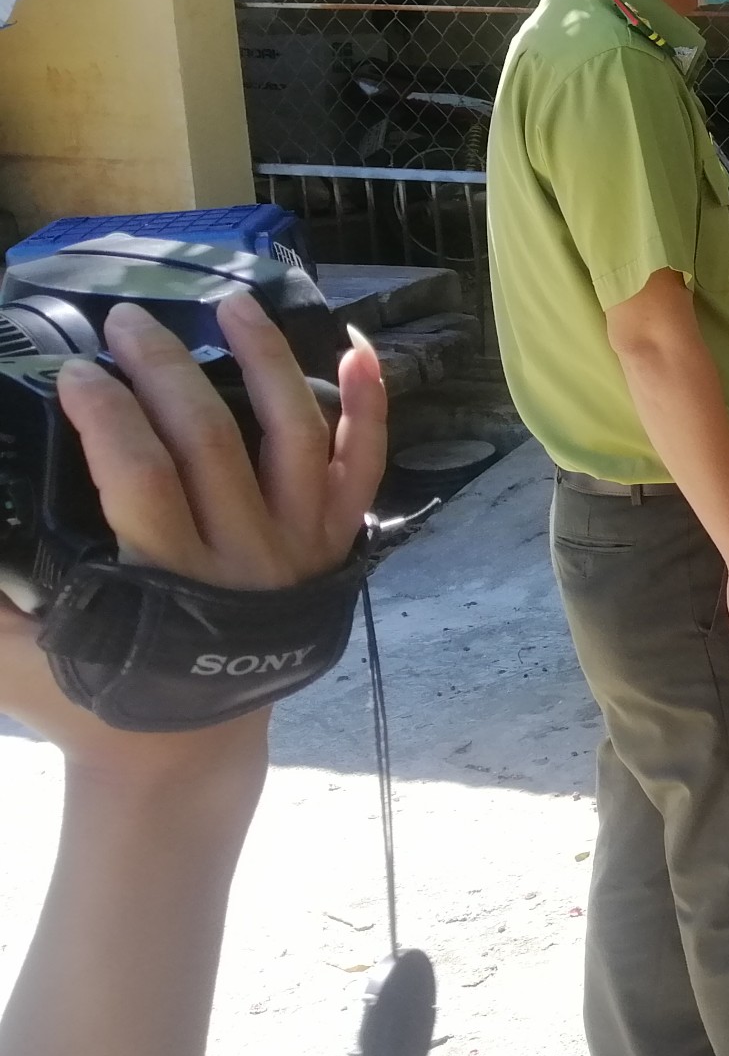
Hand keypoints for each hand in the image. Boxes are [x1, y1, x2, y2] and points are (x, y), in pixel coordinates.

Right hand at [0, 295, 386, 756]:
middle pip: (211, 440)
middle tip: (127, 321)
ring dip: (266, 361)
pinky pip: (360, 469)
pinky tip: (360, 349)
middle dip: (165, 369)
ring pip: (294, 436)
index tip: (72, 371)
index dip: (106, 414)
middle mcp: (246, 557)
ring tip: (234, 304)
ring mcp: (300, 547)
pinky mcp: (335, 545)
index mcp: (169, 578)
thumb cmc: (96, 694)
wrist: (187, 752)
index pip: (139, 474)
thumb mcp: (18, 654)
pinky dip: (368, 409)